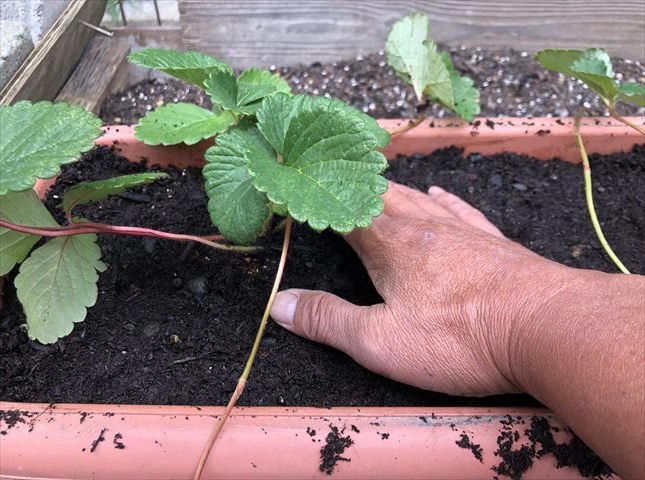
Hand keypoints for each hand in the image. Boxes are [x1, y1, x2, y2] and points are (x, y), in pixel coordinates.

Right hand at [270, 182, 572, 395]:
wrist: (545, 327)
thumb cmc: (458, 337)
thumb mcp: (379, 341)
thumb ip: (328, 320)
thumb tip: (280, 304)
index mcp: (388, 244)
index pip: (344, 212)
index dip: (320, 203)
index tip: (300, 194)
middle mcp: (422, 226)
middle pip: (380, 197)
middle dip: (353, 189)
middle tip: (333, 180)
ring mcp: (460, 230)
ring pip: (417, 198)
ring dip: (392, 189)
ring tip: (373, 181)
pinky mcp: (491, 241)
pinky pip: (459, 208)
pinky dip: (442, 198)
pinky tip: (438, 192)